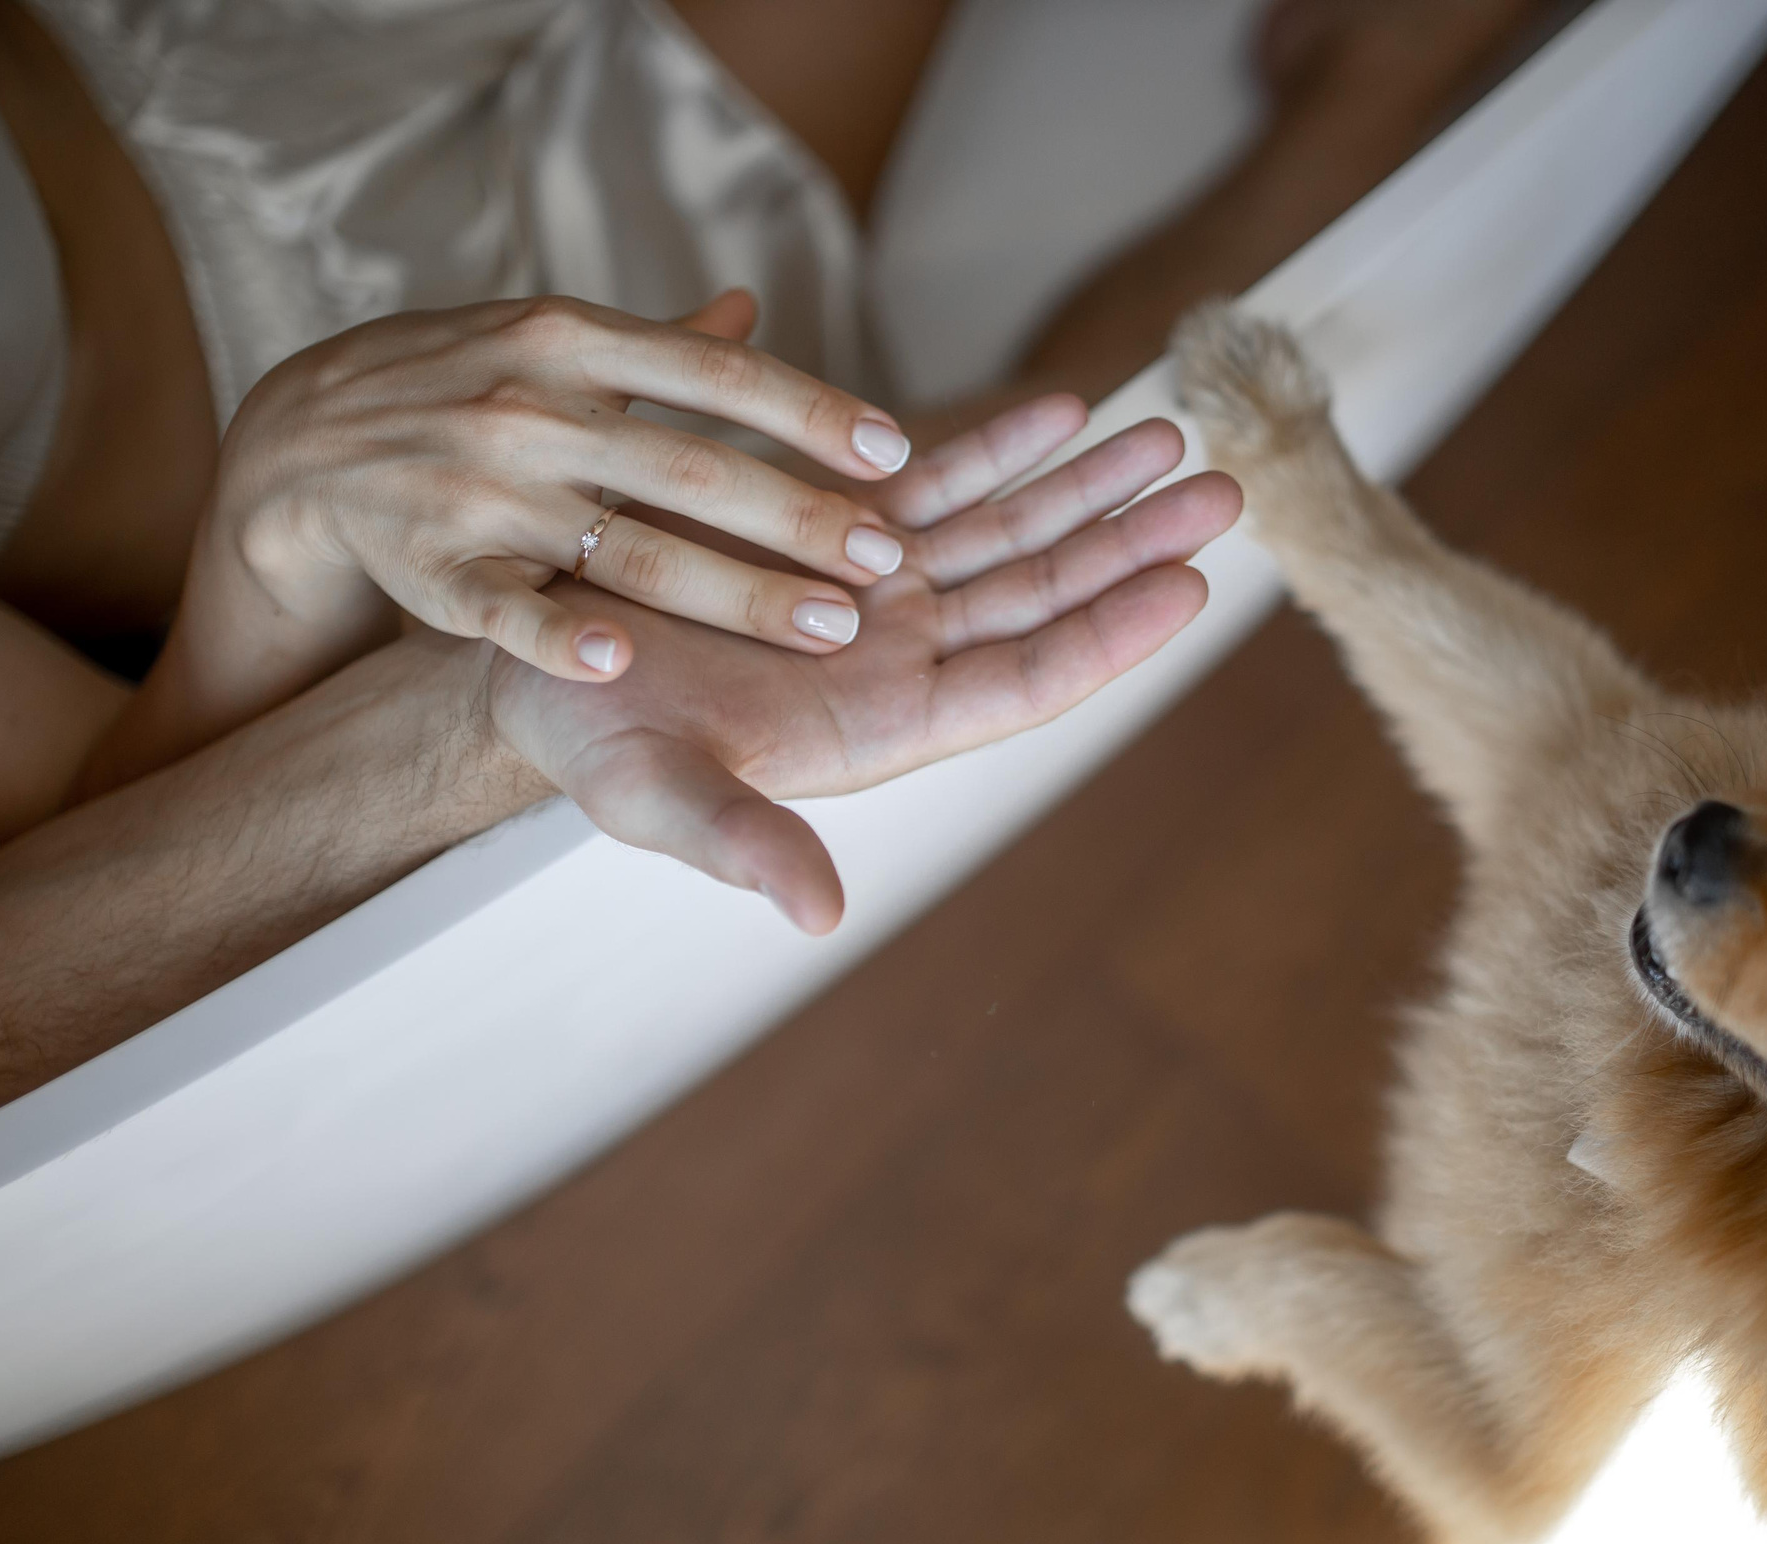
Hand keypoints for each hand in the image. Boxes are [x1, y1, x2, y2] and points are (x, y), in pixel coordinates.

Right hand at [190, 290, 914, 698]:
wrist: (297, 442)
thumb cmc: (455, 389)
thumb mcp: (546, 341)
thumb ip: (655, 346)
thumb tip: (750, 310)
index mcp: (573, 342)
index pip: (715, 376)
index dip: (809, 414)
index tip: (897, 452)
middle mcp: (534, 409)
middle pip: (692, 469)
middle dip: (799, 517)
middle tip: (889, 561)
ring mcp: (482, 491)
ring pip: (625, 546)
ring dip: (732, 590)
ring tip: (827, 628)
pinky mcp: (431, 567)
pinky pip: (503, 609)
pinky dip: (556, 634)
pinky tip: (618, 660)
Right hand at [487, 397, 1239, 931]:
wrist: (540, 666)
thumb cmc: (594, 746)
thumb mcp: (659, 798)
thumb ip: (745, 845)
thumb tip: (817, 916)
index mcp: (887, 726)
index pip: (1029, 681)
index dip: (1110, 635)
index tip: (1192, 585)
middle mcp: (905, 658)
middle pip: (1046, 596)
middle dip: (1134, 542)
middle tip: (1226, 485)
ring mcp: (883, 592)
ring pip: (1011, 531)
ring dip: (1090, 483)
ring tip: (1171, 431)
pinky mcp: (843, 531)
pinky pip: (940, 480)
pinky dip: (999, 444)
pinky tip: (1062, 403)